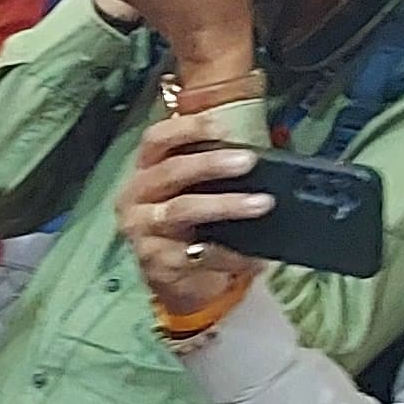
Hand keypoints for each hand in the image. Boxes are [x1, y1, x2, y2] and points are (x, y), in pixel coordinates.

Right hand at [115, 110, 271, 320]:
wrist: (177, 276)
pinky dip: (229, 254)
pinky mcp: (155, 261)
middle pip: (170, 171)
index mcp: (147, 169)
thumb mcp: (198, 189)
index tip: (221, 127)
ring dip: (224, 205)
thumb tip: (266, 144)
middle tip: (248, 161)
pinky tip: (254, 255)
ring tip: (260, 203)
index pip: (156, 139)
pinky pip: (197, 254)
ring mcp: (142, 229)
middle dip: (211, 164)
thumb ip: (217, 165)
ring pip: (182, 210)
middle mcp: (137, 196)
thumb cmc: (192, 222)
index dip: (186, 128)